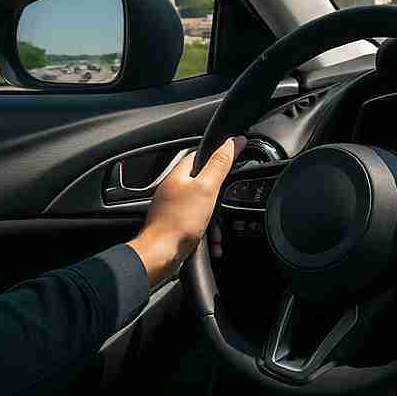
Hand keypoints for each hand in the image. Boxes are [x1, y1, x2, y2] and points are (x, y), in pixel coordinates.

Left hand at [129, 136, 245, 288]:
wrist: (160, 254)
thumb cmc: (179, 222)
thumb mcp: (206, 187)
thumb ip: (220, 163)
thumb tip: (235, 141)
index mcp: (180, 174)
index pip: (203, 155)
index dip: (221, 156)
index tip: (236, 160)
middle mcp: (176, 188)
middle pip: (207, 182)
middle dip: (221, 197)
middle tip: (226, 204)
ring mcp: (176, 207)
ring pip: (206, 206)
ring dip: (216, 220)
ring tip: (217, 232)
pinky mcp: (178, 223)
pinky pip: (200, 223)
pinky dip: (209, 232)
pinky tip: (212, 242)